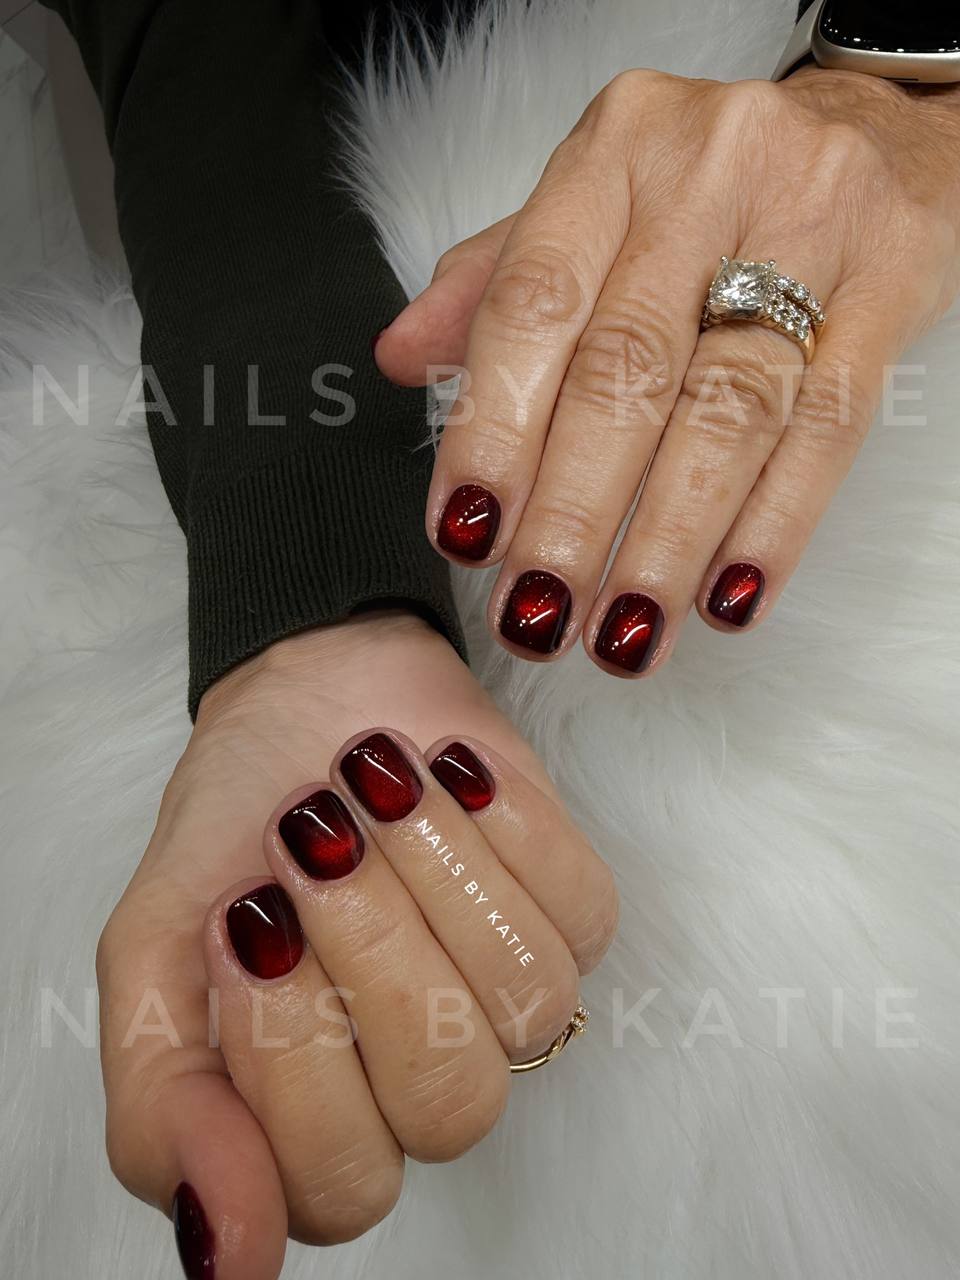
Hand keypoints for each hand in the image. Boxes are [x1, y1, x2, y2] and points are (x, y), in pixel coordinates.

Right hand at [95, 615, 615, 1277]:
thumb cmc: (233, 831)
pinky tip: (445, 771)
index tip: (243, 916)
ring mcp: (509, 999)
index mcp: (318, 1117)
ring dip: (435, 868)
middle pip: (449, 1100)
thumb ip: (164, 1110)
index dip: (294, 1050)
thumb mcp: (151, 960)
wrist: (305, 702)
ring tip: (372, 782)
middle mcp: (424, 1077)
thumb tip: (230, 1260)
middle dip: (373, 947)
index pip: (340, 1182)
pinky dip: (505, 823)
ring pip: (526, 1002)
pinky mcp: (574, 912)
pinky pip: (579, 907)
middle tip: (311, 840)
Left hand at [376, 69, 959, 672]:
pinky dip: (773, 525)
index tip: (468, 532)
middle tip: (539, 610)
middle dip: (574, 511)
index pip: (534, 304)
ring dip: (667, 541)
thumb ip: (495, 284)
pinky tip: (727, 596)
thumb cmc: (709, 189)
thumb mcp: (592, 207)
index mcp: (613, 152)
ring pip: (728, 411)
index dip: (495, 428)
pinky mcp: (895, 282)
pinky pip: (830, 426)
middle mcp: (708, 172)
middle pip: (627, 371)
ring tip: (624, 632)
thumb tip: (402, 361)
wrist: (874, 130)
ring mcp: (813, 222)